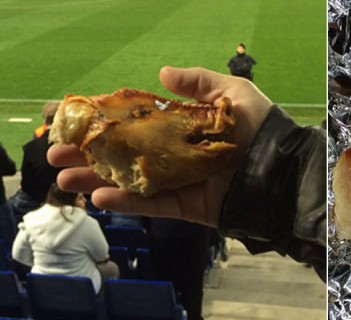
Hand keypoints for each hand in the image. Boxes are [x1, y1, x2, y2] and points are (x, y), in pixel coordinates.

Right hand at [47, 66, 272, 226]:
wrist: (285, 169)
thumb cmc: (262, 128)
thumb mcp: (233, 93)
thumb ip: (199, 82)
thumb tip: (160, 71)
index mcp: (183, 127)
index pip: (136, 123)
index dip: (105, 123)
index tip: (74, 122)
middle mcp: (176, 154)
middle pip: (126, 154)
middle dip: (90, 154)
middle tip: (56, 153)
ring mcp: (180, 182)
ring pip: (132, 182)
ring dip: (97, 180)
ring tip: (64, 177)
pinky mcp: (188, 206)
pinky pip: (153, 205)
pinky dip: (127, 202)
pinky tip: (98, 196)